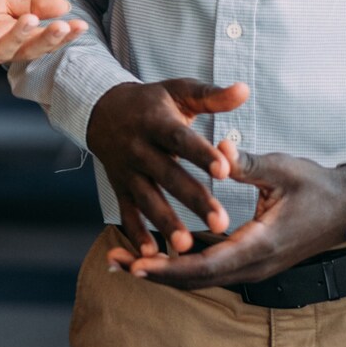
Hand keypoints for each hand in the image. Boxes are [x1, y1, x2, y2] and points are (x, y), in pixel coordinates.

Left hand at [0, 0, 82, 70]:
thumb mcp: (1, 4)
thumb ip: (31, 5)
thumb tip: (66, 5)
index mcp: (12, 40)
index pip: (41, 41)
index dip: (60, 37)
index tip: (81, 26)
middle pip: (25, 51)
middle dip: (45, 40)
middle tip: (62, 26)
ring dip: (16, 37)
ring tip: (30, 19)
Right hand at [88, 78, 245, 260]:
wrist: (101, 111)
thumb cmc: (151, 102)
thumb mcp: (178, 91)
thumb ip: (211, 96)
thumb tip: (243, 90)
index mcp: (156, 122)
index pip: (180, 139)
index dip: (201, 154)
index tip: (225, 170)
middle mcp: (139, 148)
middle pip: (168, 175)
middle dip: (194, 200)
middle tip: (221, 223)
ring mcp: (126, 170)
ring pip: (147, 199)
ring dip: (165, 223)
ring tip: (187, 247)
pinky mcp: (118, 187)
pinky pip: (127, 213)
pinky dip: (137, 234)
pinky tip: (153, 255)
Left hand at [121, 145, 345, 288]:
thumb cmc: (316, 186)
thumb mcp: (282, 169)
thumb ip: (246, 162)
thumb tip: (215, 146)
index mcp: (261, 244)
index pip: (207, 264)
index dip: (170, 266)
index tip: (138, 264)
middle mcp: (255, 264)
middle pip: (197, 278)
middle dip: (156, 273)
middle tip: (116, 263)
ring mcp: (253, 266)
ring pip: (201, 277)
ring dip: (164, 271)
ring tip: (123, 261)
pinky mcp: (251, 260)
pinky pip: (210, 268)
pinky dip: (181, 264)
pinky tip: (155, 256)